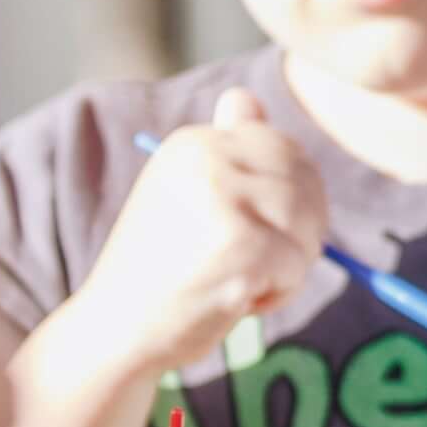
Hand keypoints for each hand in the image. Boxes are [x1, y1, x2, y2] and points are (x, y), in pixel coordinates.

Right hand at [78, 86, 326, 368]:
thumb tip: (244, 95)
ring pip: (309, 226)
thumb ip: (225, 148)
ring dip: (286, 264)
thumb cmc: (161, 268)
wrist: (117, 330)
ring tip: (233, 279)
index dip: (285, 199)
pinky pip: (298, 266)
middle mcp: (209, 158)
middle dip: (294, 230)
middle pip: (306, 184)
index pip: (285, 151)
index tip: (238, 231)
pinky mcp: (243, 246)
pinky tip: (231, 300)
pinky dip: (276, 293)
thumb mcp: (188, 193)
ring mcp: (226, 200)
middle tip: (243, 263)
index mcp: (195, 142)